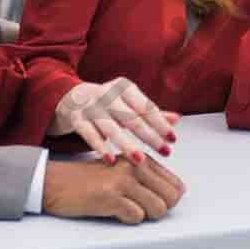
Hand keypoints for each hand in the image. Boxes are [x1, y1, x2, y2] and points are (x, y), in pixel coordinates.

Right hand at [43, 156, 185, 224]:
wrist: (57, 182)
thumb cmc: (90, 179)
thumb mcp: (122, 170)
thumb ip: (149, 176)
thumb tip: (179, 191)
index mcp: (141, 158)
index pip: (175, 184)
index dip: (168, 200)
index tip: (152, 201)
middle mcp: (135, 165)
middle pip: (171, 197)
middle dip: (160, 209)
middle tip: (140, 208)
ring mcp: (123, 180)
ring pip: (158, 208)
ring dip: (145, 215)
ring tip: (127, 208)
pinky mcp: (111, 195)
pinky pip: (137, 217)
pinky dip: (128, 219)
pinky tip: (114, 210)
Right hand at [49, 78, 180, 160]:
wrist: (73, 98)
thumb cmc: (109, 102)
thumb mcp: (129, 102)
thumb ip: (150, 112)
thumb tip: (176, 120)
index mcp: (124, 87)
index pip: (146, 106)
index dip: (160, 123)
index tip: (173, 139)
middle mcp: (107, 94)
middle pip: (132, 117)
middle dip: (150, 136)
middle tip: (165, 152)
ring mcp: (91, 106)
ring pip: (111, 128)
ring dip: (127, 144)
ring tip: (140, 160)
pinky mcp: (77, 118)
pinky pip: (89, 134)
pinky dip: (100, 147)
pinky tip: (110, 160)